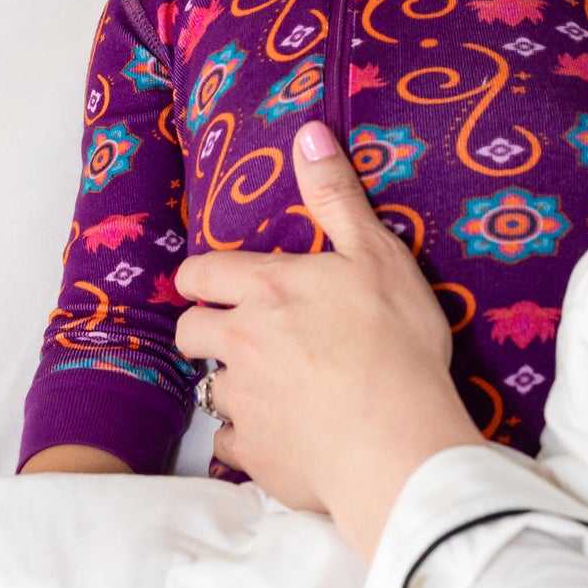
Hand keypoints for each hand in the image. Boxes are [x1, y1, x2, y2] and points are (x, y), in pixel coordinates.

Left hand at [174, 124, 482, 558]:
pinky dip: (247, 438)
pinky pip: (230, 444)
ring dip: (229, 384)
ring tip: (266, 385)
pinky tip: (278, 434)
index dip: (203, 278)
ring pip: (207, 390)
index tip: (218, 284)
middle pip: (189, 333)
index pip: (198, 275)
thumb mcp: (375, 252)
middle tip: (242, 332)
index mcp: (265, 289)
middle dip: (206, 330)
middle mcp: (240, 344)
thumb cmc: (394, 340)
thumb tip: (307, 131)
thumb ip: (336, 194)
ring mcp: (244, 404)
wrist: (398, 443)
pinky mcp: (256, 456)